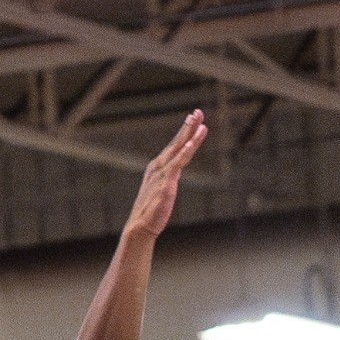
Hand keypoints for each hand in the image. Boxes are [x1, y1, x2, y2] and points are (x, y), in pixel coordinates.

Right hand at [124, 110, 206, 237]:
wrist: (139, 227)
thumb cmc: (150, 212)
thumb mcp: (161, 191)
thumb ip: (169, 179)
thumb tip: (175, 174)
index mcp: (157, 167)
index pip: (174, 146)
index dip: (185, 132)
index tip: (193, 119)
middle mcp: (158, 166)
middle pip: (177, 142)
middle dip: (188, 126)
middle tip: (198, 112)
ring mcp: (161, 173)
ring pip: (179, 149)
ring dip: (189, 134)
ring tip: (199, 121)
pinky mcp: (166, 183)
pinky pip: (177, 164)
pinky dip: (184, 153)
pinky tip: (191, 143)